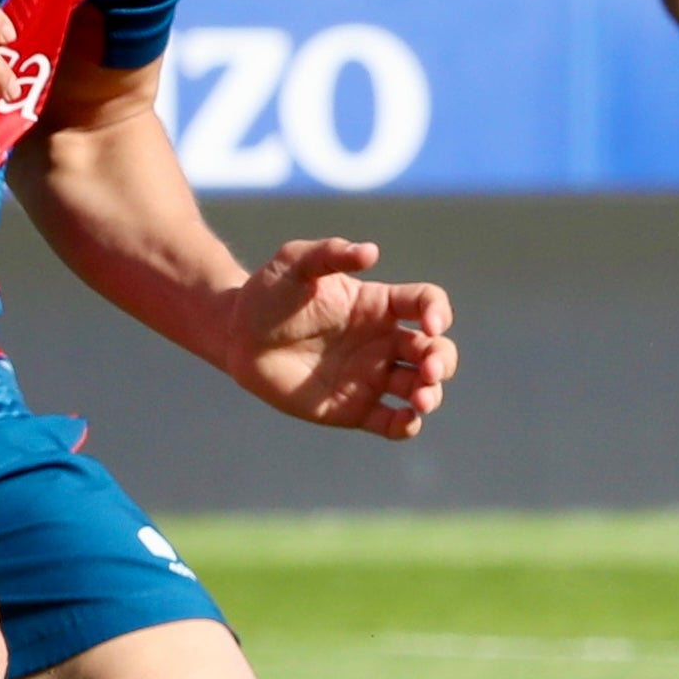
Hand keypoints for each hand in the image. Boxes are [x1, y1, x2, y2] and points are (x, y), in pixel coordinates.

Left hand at [231, 235, 454, 437]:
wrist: (237, 336)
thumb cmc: (267, 293)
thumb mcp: (294, 263)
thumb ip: (330, 253)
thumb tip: (370, 252)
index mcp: (378, 305)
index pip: (426, 303)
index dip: (439, 312)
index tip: (431, 324)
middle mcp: (383, 342)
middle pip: (434, 350)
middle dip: (442, 360)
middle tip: (429, 370)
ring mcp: (371, 377)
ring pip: (421, 388)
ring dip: (431, 394)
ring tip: (422, 399)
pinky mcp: (353, 409)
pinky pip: (391, 423)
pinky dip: (407, 426)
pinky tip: (407, 421)